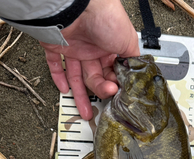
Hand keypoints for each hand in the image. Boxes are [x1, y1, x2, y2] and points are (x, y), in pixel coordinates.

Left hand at [40, 0, 139, 119]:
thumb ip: (133, 59)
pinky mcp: (56, 46)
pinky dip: (58, 78)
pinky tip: (65, 90)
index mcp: (109, 46)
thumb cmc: (105, 16)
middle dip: (100, 91)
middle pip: (95, 77)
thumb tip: (138, 74)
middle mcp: (92, 48)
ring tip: (86, 112)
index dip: (114, 84)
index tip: (117, 94)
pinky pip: (55, 65)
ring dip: (81, 96)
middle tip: (106, 96)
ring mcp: (74, 48)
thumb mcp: (128, 40)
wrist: (78, 5)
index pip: (111, 72)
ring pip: (76, 77)